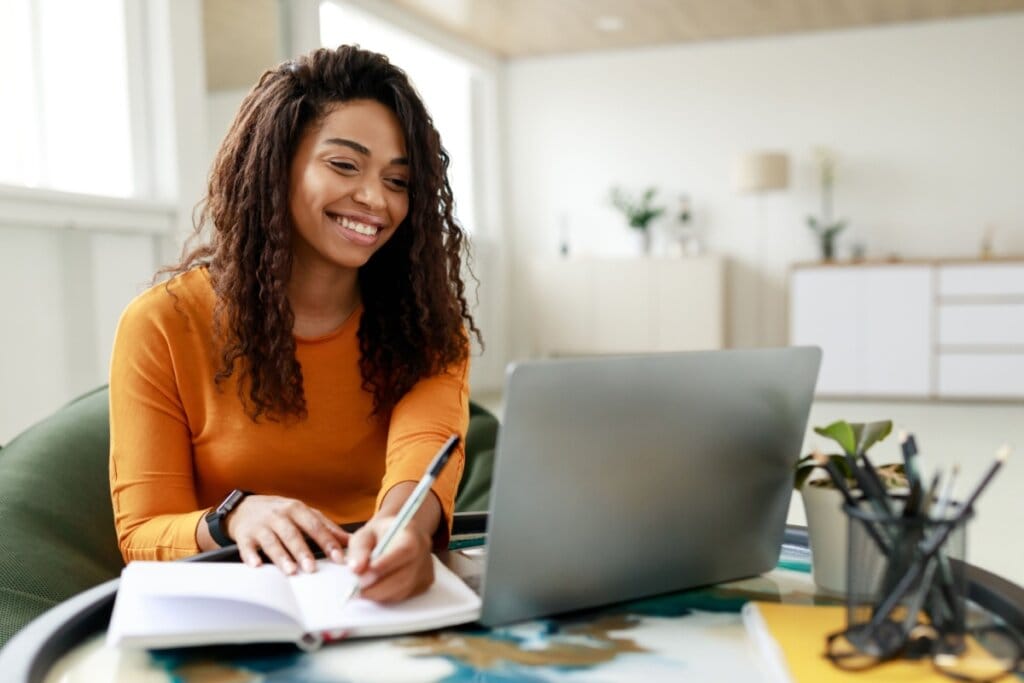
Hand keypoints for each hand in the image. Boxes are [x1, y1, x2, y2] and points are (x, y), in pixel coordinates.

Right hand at [225, 495, 348, 573]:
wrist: (244, 507)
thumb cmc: (280, 513)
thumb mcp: (303, 514)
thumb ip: (326, 527)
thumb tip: (350, 540)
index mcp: (297, 509)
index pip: (315, 526)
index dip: (327, 542)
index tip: (338, 558)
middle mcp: (279, 516)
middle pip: (293, 534)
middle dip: (303, 551)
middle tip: (312, 568)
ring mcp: (261, 525)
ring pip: (272, 541)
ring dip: (281, 556)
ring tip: (290, 570)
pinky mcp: (244, 535)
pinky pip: (247, 547)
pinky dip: (251, 556)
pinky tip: (256, 565)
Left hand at [345, 514, 433, 602]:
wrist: (401, 535)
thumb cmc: (382, 534)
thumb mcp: (366, 534)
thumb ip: (359, 550)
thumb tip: (356, 570)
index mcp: (412, 535)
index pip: (403, 551)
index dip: (385, 565)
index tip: (362, 575)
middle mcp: (424, 553)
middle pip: (403, 577)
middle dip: (376, 587)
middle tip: (355, 590)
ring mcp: (426, 571)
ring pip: (402, 590)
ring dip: (379, 594)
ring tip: (362, 590)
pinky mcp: (424, 584)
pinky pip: (404, 596)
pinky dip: (387, 596)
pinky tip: (376, 588)